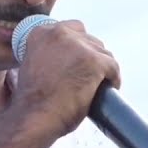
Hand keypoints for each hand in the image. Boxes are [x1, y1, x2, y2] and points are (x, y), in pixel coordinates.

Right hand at [11, 20, 120, 139]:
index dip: (79, 47)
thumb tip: (68, 58)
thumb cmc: (33, 101)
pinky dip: (113, 78)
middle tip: (90, 75)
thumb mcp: (34, 66)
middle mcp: (59, 33)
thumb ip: (48, 54)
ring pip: (103, 53)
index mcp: (41, 33)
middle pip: (89, 40)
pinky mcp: (94, 61)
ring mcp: (78, 46)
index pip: (72, 29)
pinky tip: (110, 88)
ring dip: (103, 68)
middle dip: (91, 57)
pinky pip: (113, 66)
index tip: (80, 61)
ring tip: (100, 84)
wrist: (34, 118)